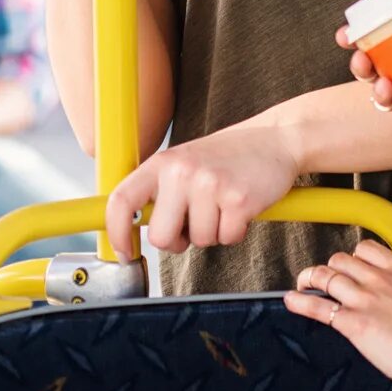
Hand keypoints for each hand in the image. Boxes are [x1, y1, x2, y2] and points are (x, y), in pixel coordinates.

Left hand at [104, 126, 297, 259]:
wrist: (274, 139)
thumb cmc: (227, 157)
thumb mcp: (184, 163)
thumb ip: (160, 192)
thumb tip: (132, 229)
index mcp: (162, 163)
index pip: (122, 200)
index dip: (116, 232)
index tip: (124, 251)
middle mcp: (182, 171)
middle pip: (160, 237)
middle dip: (179, 240)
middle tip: (195, 223)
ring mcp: (210, 184)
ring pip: (199, 242)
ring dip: (213, 232)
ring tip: (223, 205)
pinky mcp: (239, 200)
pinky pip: (227, 238)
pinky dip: (235, 232)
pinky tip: (241, 208)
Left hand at [286, 242, 391, 390]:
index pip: (370, 249)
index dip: (357, 256)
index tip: (354, 264)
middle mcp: (382, 278)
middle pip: (343, 259)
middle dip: (333, 267)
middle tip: (328, 277)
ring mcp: (365, 298)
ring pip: (326, 275)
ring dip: (311, 278)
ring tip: (304, 282)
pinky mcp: (353, 322)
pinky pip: (318, 306)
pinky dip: (301, 301)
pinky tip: (292, 300)